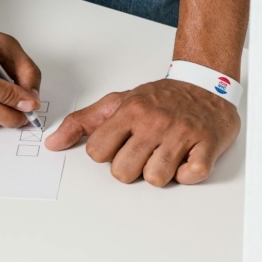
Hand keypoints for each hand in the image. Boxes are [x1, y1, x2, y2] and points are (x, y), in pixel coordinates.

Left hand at [45, 79, 240, 185]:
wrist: (207, 83)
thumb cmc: (164, 97)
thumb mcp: (121, 101)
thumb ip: (85, 122)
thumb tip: (53, 143)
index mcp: (130, 111)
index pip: (98, 152)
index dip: (109, 154)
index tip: (124, 144)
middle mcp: (155, 122)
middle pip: (123, 173)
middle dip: (133, 168)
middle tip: (147, 152)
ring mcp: (182, 134)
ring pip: (156, 178)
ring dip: (162, 172)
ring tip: (168, 154)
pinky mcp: (208, 145)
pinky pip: (190, 176)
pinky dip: (188, 174)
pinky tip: (187, 158)